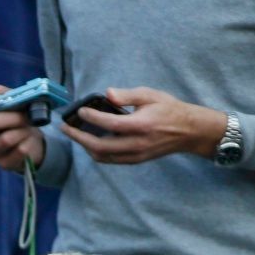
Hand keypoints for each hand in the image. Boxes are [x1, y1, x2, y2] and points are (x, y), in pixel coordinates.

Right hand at [0, 86, 46, 171]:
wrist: (32, 142)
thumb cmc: (20, 119)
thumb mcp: (16, 104)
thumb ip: (6, 95)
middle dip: (12, 117)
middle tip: (25, 116)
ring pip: (5, 139)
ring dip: (22, 131)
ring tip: (28, 129)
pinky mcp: (3, 164)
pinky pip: (18, 151)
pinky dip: (28, 144)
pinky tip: (28, 142)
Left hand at [60, 86, 227, 164]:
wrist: (188, 131)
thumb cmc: (170, 109)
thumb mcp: (150, 95)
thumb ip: (127, 95)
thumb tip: (106, 94)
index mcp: (140, 125)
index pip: (108, 124)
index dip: (91, 117)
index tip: (80, 110)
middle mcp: (136, 144)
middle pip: (99, 146)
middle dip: (78, 137)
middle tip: (65, 127)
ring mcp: (135, 155)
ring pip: (102, 156)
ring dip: (85, 146)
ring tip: (75, 133)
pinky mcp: (135, 160)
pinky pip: (110, 160)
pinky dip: (97, 152)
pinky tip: (90, 141)